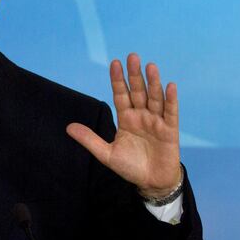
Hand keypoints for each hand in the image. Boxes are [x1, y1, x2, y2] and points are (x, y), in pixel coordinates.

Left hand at [66, 54, 182, 197]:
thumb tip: (68, 128)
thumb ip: (90, 140)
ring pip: (154, 98)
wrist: (151, 183)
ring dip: (153, 82)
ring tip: (150, 66)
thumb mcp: (107, 154)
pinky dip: (171, 100)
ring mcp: (156, 121)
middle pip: (138, 92)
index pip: (121, 95)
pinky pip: (171, 112)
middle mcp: (141, 116)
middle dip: (135, 75)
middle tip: (132, 57)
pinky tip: (169, 86)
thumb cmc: (131, 167)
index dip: (118, 80)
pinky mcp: (170, 130)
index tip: (115, 63)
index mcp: (126, 119)